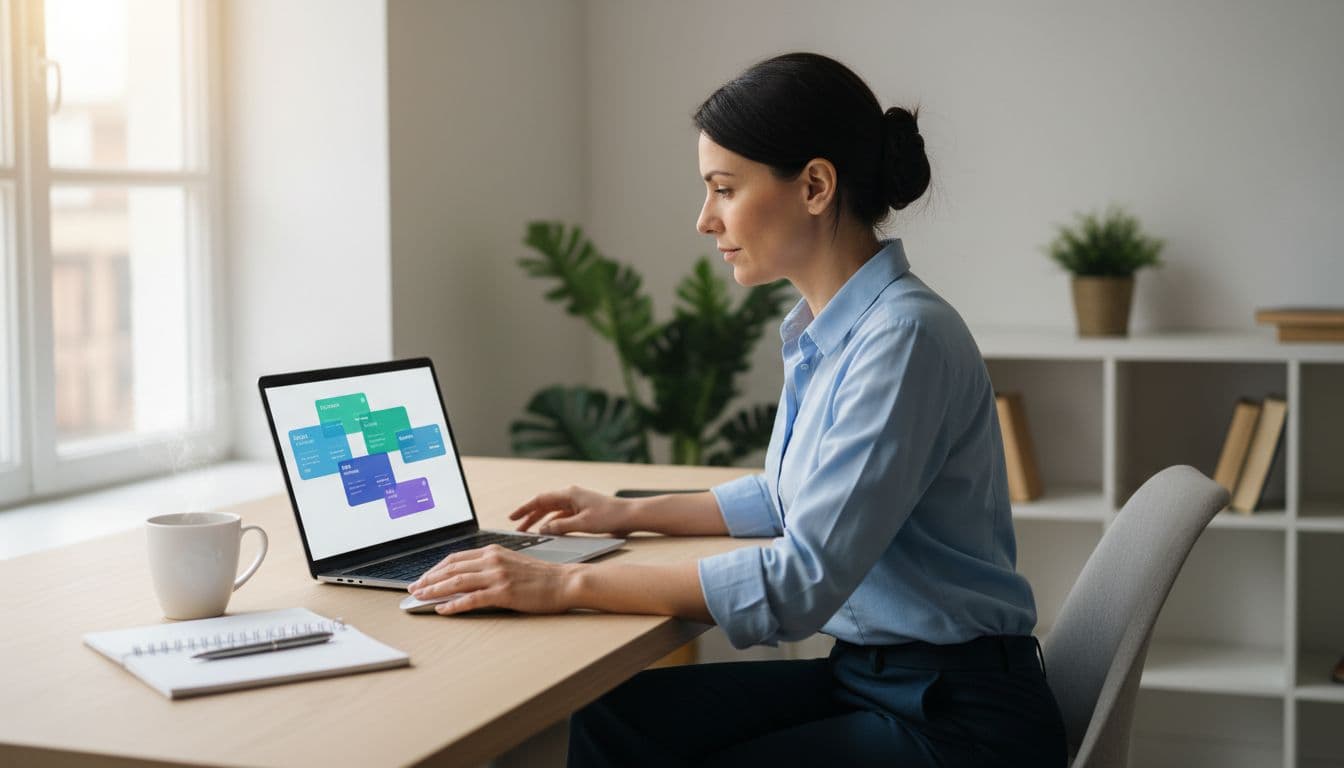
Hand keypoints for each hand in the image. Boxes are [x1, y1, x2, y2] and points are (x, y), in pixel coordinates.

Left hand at [408, 545, 575, 615]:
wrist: (565, 582)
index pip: (455, 558)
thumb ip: (490, 566)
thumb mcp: (512, 563)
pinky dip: (454, 605)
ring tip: (420, 598)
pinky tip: (443, 609)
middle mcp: (492, 560)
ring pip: (456, 581)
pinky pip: (472, 599)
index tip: (423, 577)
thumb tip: (467, 576)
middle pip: (451, 568)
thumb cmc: (541, 576)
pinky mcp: (503, 593)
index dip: (435, 568)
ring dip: (434, 590)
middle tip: (413, 589)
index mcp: (493, 551)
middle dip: (428, 579)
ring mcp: (497, 576)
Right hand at [508, 486, 635, 535]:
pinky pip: (562, 516)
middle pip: (544, 505)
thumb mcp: (582, 524)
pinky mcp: (582, 511)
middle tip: (517, 528)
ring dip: (540, 521)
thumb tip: (543, 530)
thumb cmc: (609, 517)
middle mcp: (571, 496)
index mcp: (569, 494)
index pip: (540, 500)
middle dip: (529, 516)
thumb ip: (560, 527)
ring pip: (552, 511)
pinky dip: (553, 524)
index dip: (524, 509)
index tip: (512, 517)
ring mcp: (577, 503)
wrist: (630, 515)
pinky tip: (548, 533)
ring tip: (529, 532)